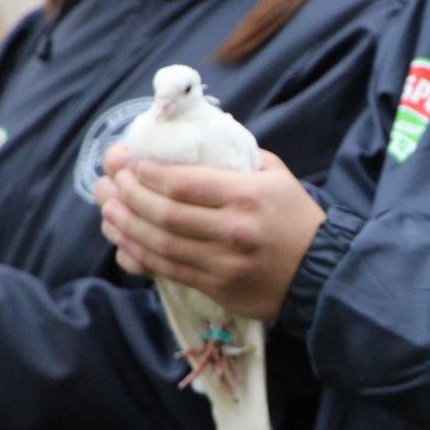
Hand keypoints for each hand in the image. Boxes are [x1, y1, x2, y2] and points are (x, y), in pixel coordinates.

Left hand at [95, 144, 324, 319]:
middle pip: (163, 213)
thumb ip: (236, 157)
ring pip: (159, 244)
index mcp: (247, 195)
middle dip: (128, 196)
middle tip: (111, 183)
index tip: (130, 163)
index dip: (145, 173)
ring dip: (125, 226)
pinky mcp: (218, 287)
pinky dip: (140, 255)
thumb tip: (194, 143)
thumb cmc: (296, 217)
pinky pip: (168, 270)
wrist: (321, 270)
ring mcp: (224, 263)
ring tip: (108, 210)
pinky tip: (124, 241)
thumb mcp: (276, 175)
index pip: (181, 183)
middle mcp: (233, 229)